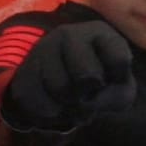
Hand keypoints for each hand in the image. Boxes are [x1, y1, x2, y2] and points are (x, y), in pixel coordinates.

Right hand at [3, 19, 136, 131]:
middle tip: (88, 92)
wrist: (57, 83)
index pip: (119, 60)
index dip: (118, 79)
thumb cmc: (99, 81)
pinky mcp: (25, 70)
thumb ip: (118, 94)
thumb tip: (90, 100)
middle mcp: (69, 33)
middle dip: (91, 93)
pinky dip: (53, 114)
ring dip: (71, 106)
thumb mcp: (120, 87)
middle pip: (87, 76)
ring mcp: (43, 49)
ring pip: (62, 89)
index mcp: (99, 32)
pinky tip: (56, 105)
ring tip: (72, 100)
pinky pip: (41, 102)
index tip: (112, 76)